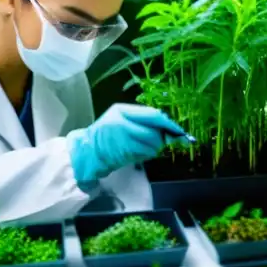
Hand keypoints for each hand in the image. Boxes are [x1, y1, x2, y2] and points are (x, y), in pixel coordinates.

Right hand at [67, 104, 187, 186]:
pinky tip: (139, 151)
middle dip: (161, 137)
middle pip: (155, 132)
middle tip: (160, 138)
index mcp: (122, 111)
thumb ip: (139, 115)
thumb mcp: (119, 115)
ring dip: (155, 146)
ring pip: (153, 145)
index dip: (167, 122)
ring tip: (145, 144)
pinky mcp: (125, 155)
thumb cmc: (106, 131)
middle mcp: (123, 125)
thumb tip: (164, 120)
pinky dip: (147, 153)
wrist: (88, 151)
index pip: (152, 115)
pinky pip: (146, 154)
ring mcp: (124, 141)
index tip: (177, 128)